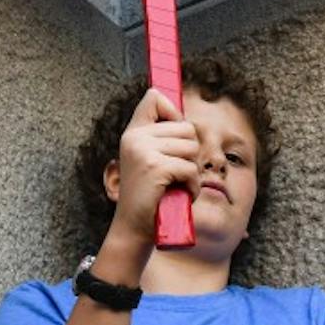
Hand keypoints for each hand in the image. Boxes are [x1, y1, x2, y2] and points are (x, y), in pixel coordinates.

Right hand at [107, 89, 200, 251]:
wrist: (133, 228)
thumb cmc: (147, 194)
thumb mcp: (146, 159)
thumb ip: (159, 137)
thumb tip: (184, 117)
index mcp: (133, 133)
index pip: (155, 97)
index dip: (173, 110)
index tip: (175, 127)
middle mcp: (135, 138)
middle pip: (187, 127)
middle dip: (188, 152)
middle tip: (173, 173)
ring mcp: (144, 151)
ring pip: (192, 148)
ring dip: (191, 171)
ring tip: (174, 184)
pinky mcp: (155, 168)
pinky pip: (191, 169)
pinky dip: (192, 185)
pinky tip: (179, 194)